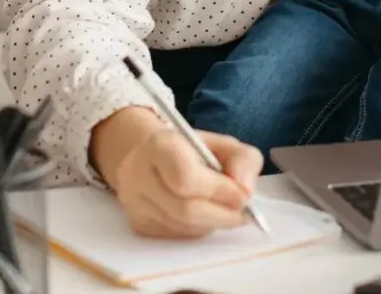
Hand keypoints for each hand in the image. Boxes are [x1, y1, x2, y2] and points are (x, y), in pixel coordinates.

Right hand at [97, 110, 261, 238]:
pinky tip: (204, 216)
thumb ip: (243, 160)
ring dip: (212, 224)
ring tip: (225, 212)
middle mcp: (138, 173)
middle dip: (221, 215)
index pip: (186, 177)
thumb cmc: (193, 150)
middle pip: (184, 209)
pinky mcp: (138, 224)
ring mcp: (134, 202)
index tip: (243, 195)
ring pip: (182, 227)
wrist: (153, 157)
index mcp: (160, 144)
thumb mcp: (224, 144)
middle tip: (243, 214)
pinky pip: (176, 235)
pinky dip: (198, 229)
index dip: (219, 191)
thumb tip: (246, 191)